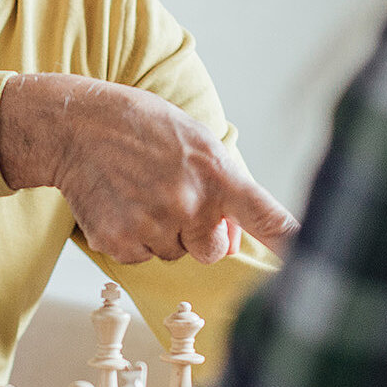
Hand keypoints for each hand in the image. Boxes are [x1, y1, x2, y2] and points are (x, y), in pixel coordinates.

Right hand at [0, 74, 297, 263]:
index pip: (266, 217)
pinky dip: (131, 237)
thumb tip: (231, 241)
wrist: (76, 126)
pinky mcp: (121, 243)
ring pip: (173, 253)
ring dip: (161, 232)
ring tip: (138, 190)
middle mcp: (190, 205)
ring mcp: (154, 227)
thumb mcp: (196, 142)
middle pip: (211, 250)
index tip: (311, 261)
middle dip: (197, 232)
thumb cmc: (142, 127)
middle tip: (170, 194)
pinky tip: (119, 203)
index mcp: (217, 175)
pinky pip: (140, 256)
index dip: (291, 244)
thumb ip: (224, 189)